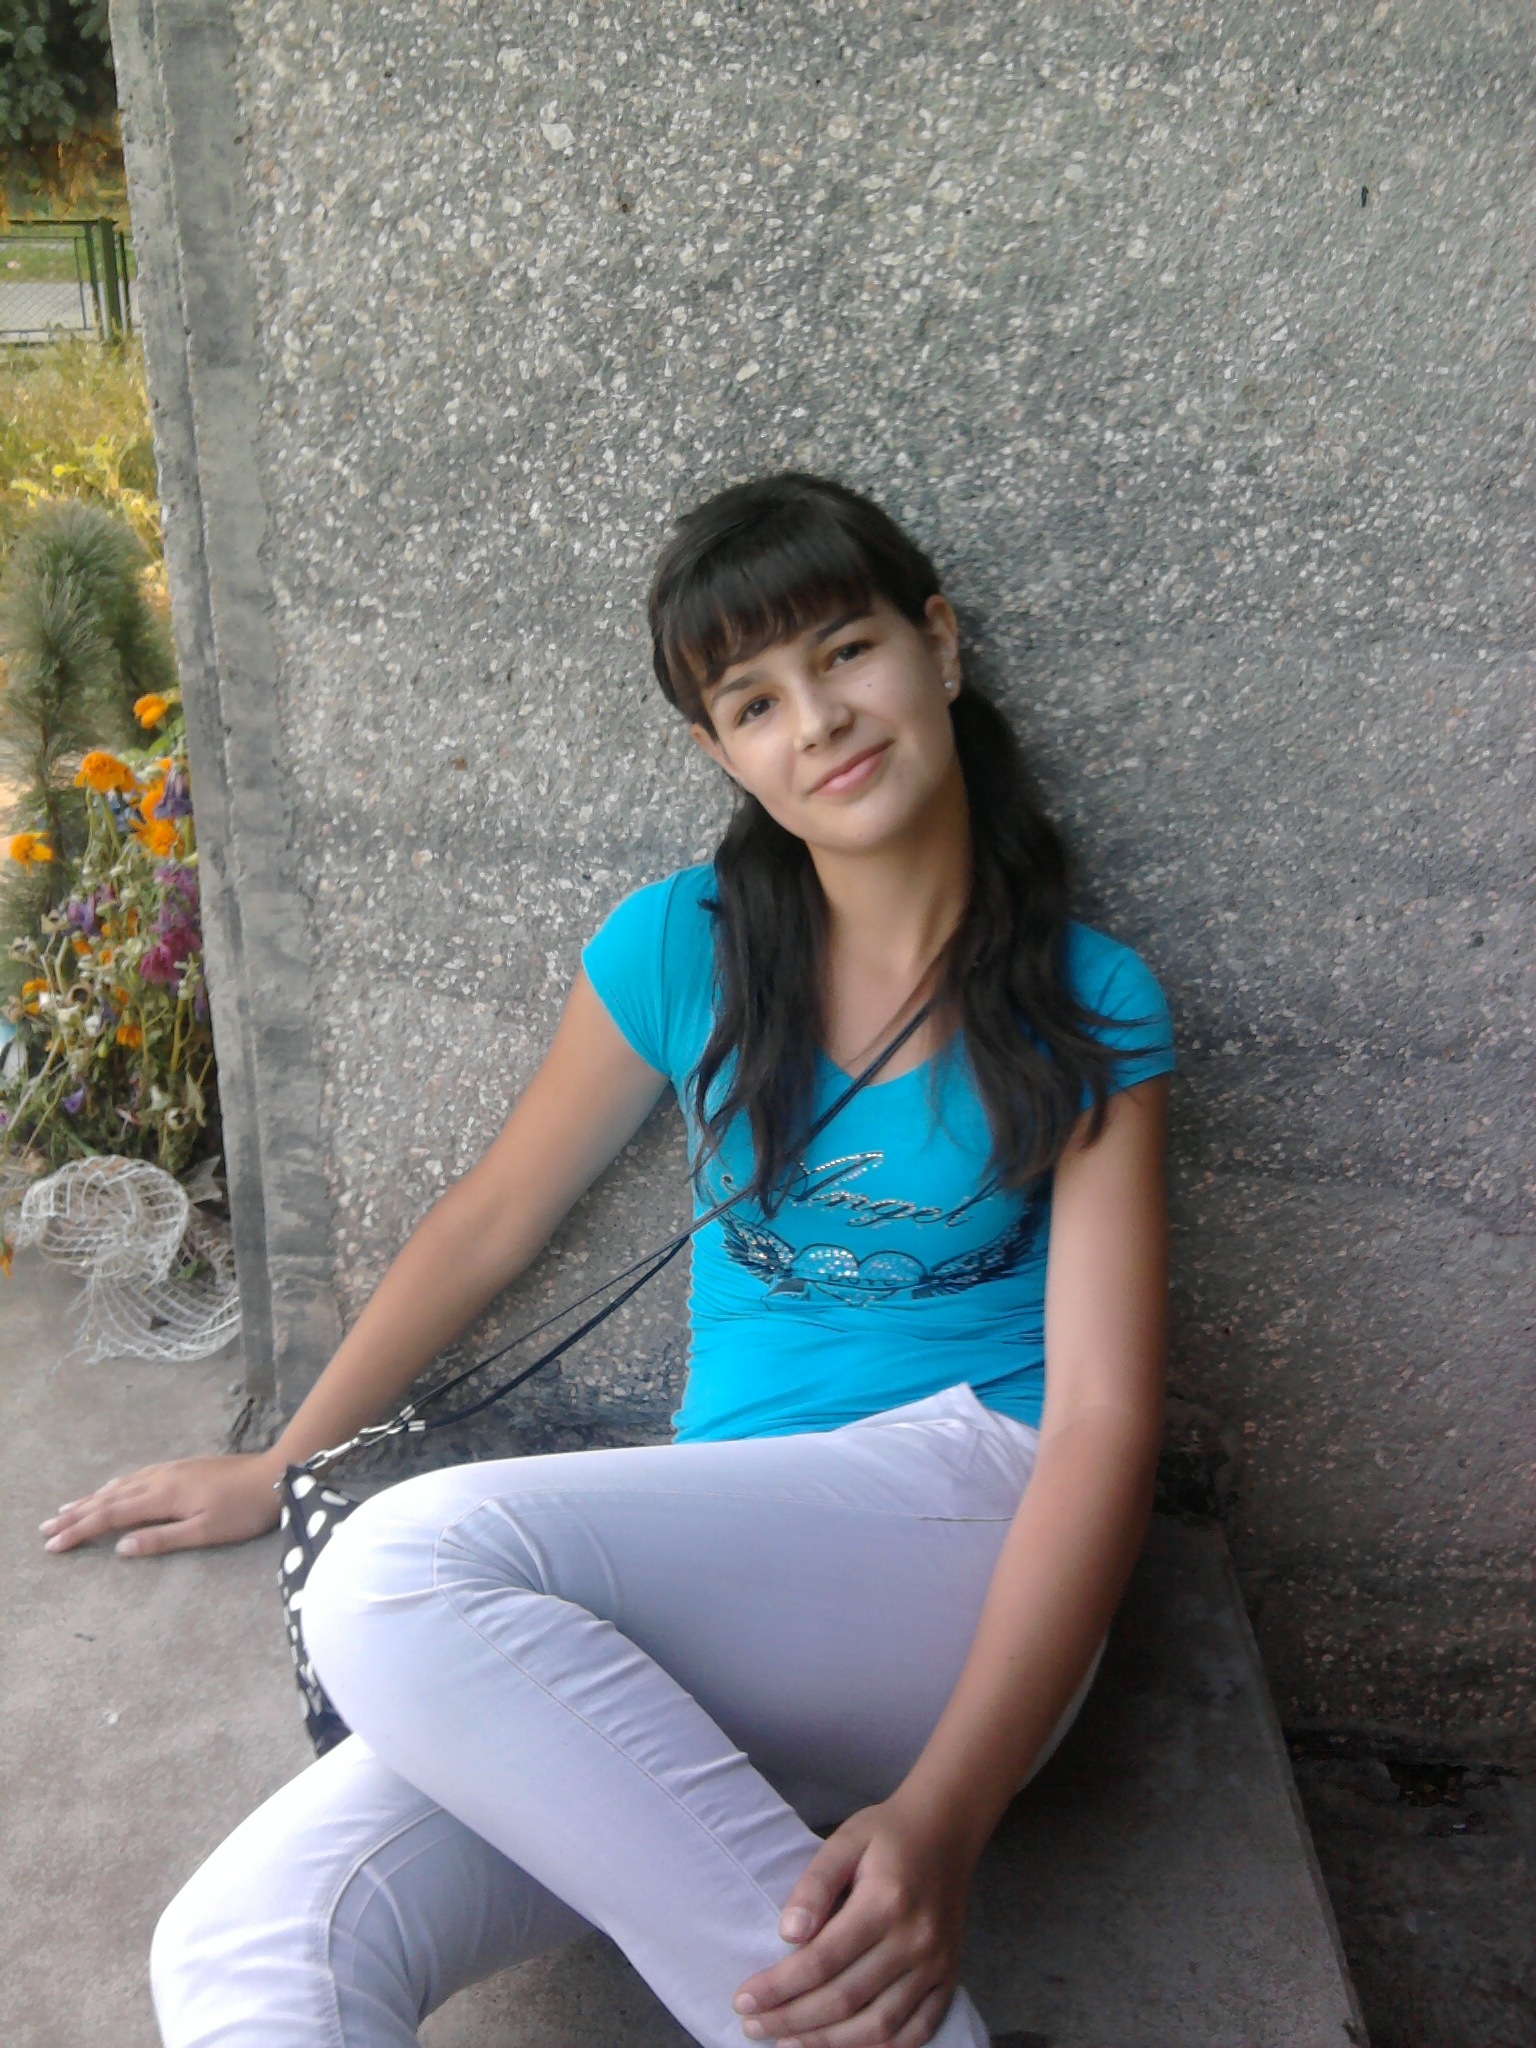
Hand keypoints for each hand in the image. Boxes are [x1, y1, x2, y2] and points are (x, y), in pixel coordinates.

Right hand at [39, 1451, 282, 1557]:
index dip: (79, 1530)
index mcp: (163, 1496)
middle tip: (45, 1528)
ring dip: (91, 1499)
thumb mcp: (206, 1531)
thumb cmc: (245, 1510)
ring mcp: (171, 1470)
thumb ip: (162, 1539)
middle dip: (75, 1515)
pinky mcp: (183, 1467)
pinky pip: (136, 1476)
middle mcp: (161, 1478)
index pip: (110, 1516)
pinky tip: (112, 1489)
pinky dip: (115, 1487)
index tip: (52, 1544)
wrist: (276, 1474)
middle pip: (108, 1498)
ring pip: (121, 1485)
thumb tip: (121, 1548)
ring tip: (66, 1509)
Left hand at [731, 1796, 975, 2047]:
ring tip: (787, 2043)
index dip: (778, 1987)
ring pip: (877, 2026)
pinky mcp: (948, 1979)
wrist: (946, 1830)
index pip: (821, 1961)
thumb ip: (814, 1884)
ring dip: (828, 2043)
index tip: (743, 2000)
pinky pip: (916, 2032)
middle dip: (791, 2020)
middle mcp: (914, 1940)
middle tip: (753, 2027)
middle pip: (844, 1999)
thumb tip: (787, 1934)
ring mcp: (935, 1966)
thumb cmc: (886, 1834)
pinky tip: (843, 2047)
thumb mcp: (845, 1840)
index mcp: (885, 1902)